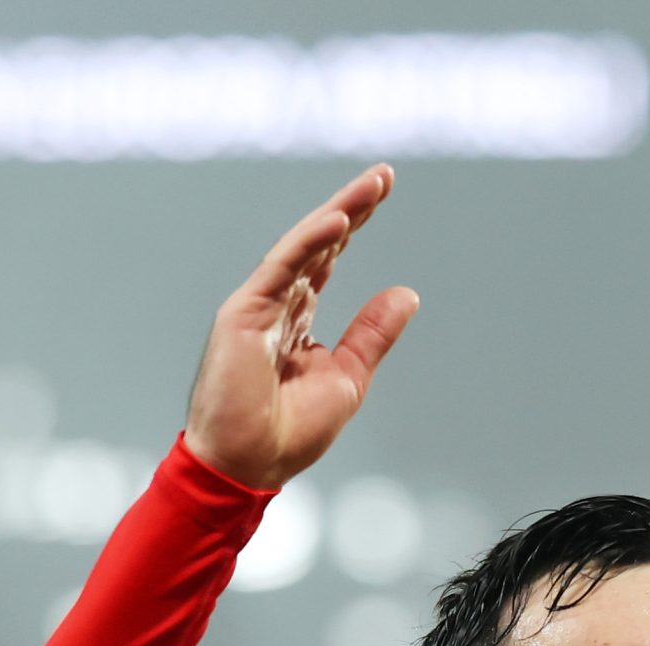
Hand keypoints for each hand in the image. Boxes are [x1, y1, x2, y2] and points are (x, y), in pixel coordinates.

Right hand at [183, 164, 419, 489]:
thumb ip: (371, 334)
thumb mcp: (347, 377)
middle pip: (317, 245)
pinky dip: (310, 241)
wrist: (249, 466)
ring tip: (372, 186)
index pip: (327, 262)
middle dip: (350, 209)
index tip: (382, 194)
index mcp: (295, 321)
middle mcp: (275, 305)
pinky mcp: (243, 313)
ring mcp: (257, 306)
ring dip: (337, 213)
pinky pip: (281, 267)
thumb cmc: (288, 432)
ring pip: (302, 247)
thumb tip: (406, 294)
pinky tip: (340, 220)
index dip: (354, 227)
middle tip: (383, 176)